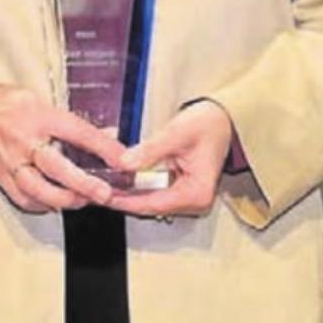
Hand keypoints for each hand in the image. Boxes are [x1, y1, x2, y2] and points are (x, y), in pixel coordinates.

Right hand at [0, 85, 123, 212]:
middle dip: (83, 183)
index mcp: (40, 116)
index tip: (125, 160)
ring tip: (84, 201)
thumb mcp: (42, 101)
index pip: (78, 132)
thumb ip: (72, 122)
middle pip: (56, 166)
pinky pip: (24, 199)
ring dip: (65, 199)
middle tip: (105, 193)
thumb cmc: (9, 105)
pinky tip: (58, 204)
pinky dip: (44, 205)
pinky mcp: (3, 178)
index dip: (104, 147)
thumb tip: (109, 134)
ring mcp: (13, 161)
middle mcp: (26, 140)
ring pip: (38, 188)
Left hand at [110, 100, 232, 219]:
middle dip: (124, 197)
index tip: (104, 195)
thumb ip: (150, 150)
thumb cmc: (209, 124)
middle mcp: (194, 200)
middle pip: (150, 205)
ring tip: (107, 182)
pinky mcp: (181, 188)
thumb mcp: (176, 133)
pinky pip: (155, 191)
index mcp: (196, 193)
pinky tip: (123, 177)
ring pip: (150, 200)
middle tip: (99, 187)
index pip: (153, 204)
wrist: (223, 117)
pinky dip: (138, 184)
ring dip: (129, 191)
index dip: (126, 200)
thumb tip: (126, 163)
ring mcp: (187, 196)